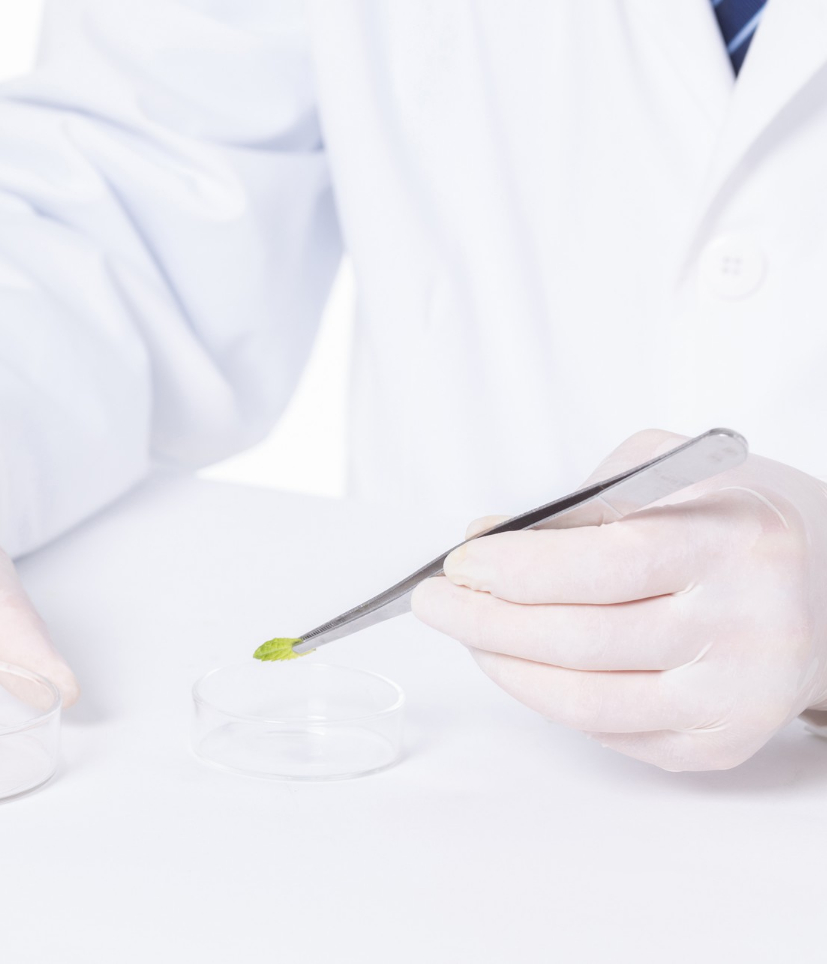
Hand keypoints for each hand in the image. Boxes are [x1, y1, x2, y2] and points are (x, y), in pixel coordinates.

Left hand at [412, 429, 826, 770]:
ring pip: (585, 700)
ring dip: (505, 665)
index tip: (458, 562)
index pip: (602, 566)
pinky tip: (519, 663)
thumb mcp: (666, 477)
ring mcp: (735, 697)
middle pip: (581, 640)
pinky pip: (607, 731)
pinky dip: (547, 697)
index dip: (515, 569)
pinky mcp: (717, 745)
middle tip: (434, 602)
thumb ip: (574, 506)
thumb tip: (485, 541)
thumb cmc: (727, 524)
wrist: (824, 588)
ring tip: (467, 633)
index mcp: (735, 544)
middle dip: (486, 620)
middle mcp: (746, 627)